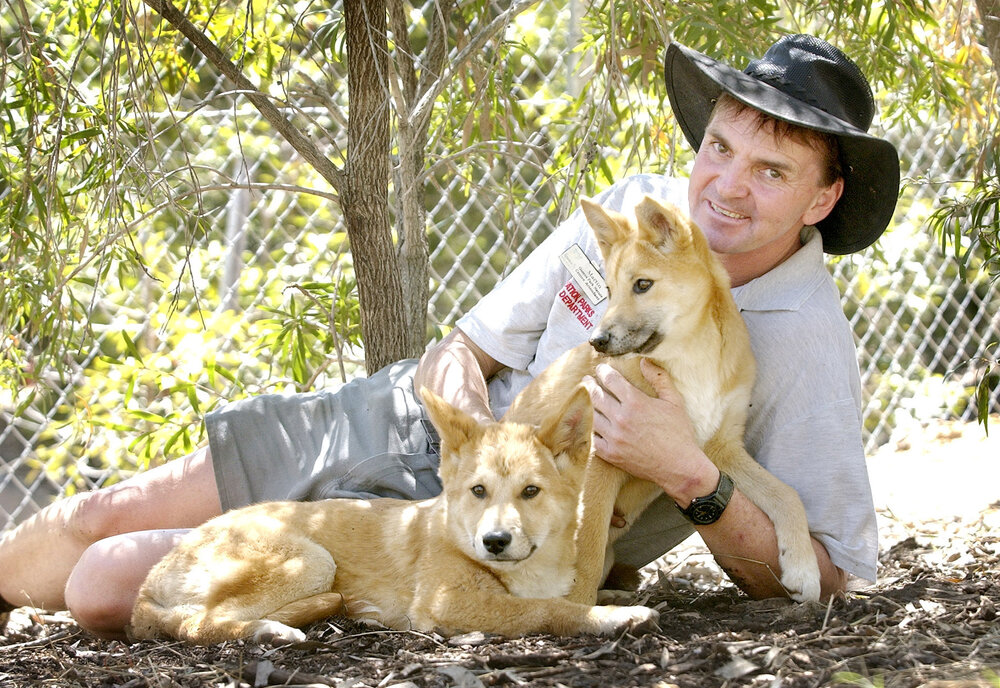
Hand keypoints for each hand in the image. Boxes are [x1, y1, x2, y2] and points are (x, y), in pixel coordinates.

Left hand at [582, 359, 716, 503]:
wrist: (680, 467)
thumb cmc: (680, 433)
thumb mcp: (674, 402)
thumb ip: (659, 378)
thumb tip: (645, 361)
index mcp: (636, 402)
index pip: (611, 380)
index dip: (603, 371)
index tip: (601, 369)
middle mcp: (621, 418)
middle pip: (596, 395)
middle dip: (589, 385)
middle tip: (586, 380)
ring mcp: (614, 437)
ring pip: (591, 415)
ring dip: (586, 404)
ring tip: (584, 398)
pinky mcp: (611, 454)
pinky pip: (591, 437)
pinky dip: (587, 427)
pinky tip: (587, 421)